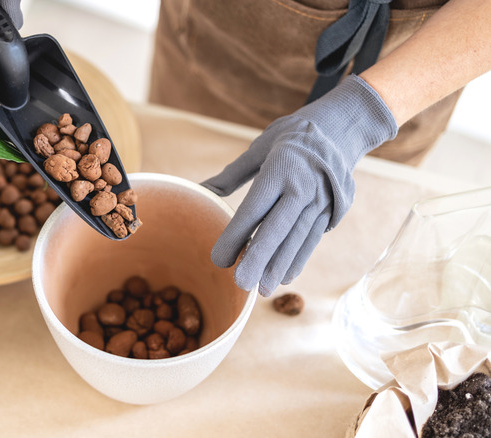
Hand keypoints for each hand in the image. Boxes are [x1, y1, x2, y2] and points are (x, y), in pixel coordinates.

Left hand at [202, 75, 397, 296]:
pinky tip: (285, 276)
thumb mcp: (259, 148)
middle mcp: (302, 186)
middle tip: (242, 283)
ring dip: (279, 266)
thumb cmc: (290, 137)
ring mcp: (320, 200)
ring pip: (296, 238)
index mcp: (280, 167)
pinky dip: (298, 259)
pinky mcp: (332, 211)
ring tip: (263, 289)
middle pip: (277, 228)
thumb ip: (231, 175)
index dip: (236, 236)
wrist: (342, 128)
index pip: (254, 208)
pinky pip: (312, 239)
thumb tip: (201, 192)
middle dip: (259, 258)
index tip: (219, 259)